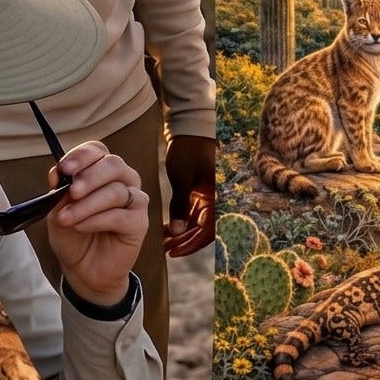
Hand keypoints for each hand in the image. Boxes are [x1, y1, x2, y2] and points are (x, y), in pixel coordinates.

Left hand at [45, 142, 149, 306]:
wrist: (82, 269)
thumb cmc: (73, 236)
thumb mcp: (57, 211)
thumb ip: (59, 191)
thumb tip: (57, 172)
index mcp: (103, 171)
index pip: (98, 151)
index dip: (82, 156)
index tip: (64, 169)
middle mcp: (123, 181)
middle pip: (113, 164)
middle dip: (89, 177)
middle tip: (70, 193)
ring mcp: (134, 201)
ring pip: (117, 191)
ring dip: (87, 205)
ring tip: (67, 219)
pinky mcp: (140, 223)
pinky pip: (120, 215)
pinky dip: (96, 220)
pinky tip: (81, 227)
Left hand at [162, 133, 217, 257]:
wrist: (192, 128)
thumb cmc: (188, 150)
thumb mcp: (182, 178)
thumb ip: (180, 205)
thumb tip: (177, 232)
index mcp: (216, 197)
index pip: (208, 231)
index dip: (190, 245)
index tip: (172, 252)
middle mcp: (216, 199)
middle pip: (203, 230)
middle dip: (184, 242)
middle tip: (164, 249)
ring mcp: (209, 196)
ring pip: (198, 223)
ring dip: (182, 234)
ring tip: (164, 241)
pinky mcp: (201, 192)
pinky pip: (194, 213)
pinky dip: (182, 222)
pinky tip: (167, 227)